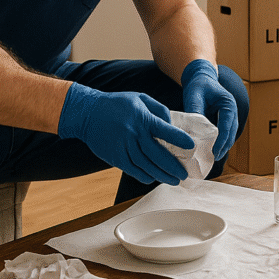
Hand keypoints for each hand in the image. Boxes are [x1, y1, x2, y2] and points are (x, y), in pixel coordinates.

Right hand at [57, 83, 191, 184]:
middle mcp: (134, 134)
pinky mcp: (114, 157)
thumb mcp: (140, 98)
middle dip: (173, 166)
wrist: (87, 113)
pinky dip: (144, 176)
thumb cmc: (117, 104)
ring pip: (146, 166)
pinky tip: (153, 178)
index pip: (165, 131)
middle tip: (184, 174)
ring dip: (161, 175)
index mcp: (143, 118)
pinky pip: (132, 170)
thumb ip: (159, 109)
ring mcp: (123, 147)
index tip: (191, 146)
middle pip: (157, 154)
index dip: (179, 139)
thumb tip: (171, 123)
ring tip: (173, 180)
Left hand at [181, 59, 238, 159]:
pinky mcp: (222, 120)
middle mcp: (232, 111)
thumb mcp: (194, 96)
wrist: (200, 78)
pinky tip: (210, 150)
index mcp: (228, 104)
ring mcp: (229, 116)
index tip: (215, 152)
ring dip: (223, 146)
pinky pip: (223, 133)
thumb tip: (191, 132)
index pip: (227, 125)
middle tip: (214, 159)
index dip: (222, 140)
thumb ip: (195, 113)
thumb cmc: (198, 85)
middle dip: (224, 146)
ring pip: (229, 134)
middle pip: (231, 132)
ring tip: (213, 158)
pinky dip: (219, 142)